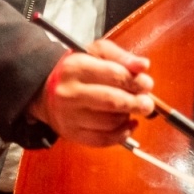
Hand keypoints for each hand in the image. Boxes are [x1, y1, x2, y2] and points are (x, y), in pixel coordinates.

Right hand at [28, 38, 155, 146]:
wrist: (46, 93)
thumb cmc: (77, 70)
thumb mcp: (95, 53)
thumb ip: (120, 57)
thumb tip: (144, 66)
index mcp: (76, 67)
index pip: (113, 75)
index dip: (135, 81)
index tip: (147, 84)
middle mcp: (70, 93)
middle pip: (112, 101)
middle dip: (136, 103)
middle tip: (147, 104)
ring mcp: (70, 116)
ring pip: (109, 122)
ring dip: (127, 117)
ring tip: (132, 110)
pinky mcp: (72, 134)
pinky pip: (103, 140)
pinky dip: (121, 135)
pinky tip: (129, 126)